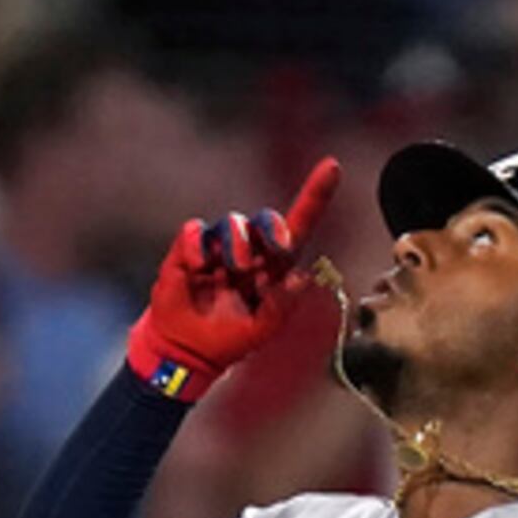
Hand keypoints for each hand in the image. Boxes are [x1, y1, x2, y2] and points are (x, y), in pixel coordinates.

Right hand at [123, 157, 342, 403]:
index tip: (332, 167)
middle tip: (276, 249)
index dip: (315, 196)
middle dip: (273, 228)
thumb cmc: (227, 341)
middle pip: (268, 219)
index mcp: (273, 267)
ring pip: (234, 223)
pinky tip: (200, 268)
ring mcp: (219, 248)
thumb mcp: (262, 329)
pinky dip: (199, 246)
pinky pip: (197, 230)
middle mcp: (250, 251)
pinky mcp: (189, 249)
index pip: (299, 226)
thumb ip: (282, 305)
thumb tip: (300, 277)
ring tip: (231, 271)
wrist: (185, 351)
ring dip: (236, 246)